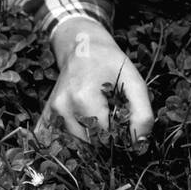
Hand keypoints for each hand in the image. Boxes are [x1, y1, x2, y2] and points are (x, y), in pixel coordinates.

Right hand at [35, 18, 152, 147]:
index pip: (105, 137)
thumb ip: (142, 114)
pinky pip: (63, 137)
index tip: (125, 122)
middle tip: (113, 117)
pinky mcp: (48, 114)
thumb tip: (139, 143)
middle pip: (90, 143)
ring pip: (77, 142)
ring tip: (101, 115)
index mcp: (84, 98)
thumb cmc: (110, 63)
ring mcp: (52, 111)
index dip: (120, 135)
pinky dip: (77, 135)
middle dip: (106, 137)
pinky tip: (86, 120)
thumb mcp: (134, 82)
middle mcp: (63, 107)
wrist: (82, 46)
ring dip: (92, 137)